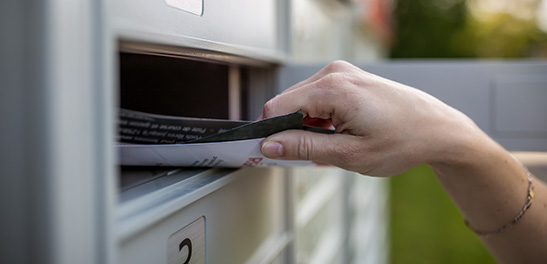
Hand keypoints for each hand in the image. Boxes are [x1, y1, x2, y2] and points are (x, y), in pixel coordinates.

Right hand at [260, 60, 484, 175]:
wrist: (437, 129)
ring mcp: (341, 73)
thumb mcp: (350, 154)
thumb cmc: (403, 141)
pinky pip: (317, 98)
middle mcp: (334, 73)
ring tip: (331, 146)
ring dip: (305, 126)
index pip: (277, 108)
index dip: (269, 133)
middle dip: (289, 131)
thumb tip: (269, 145)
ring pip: (300, 101)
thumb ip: (305, 148)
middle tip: (308, 157)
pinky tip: (335, 135)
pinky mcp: (347, 78)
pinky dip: (318, 118)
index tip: (270, 154)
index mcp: (333, 89)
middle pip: (287, 103)